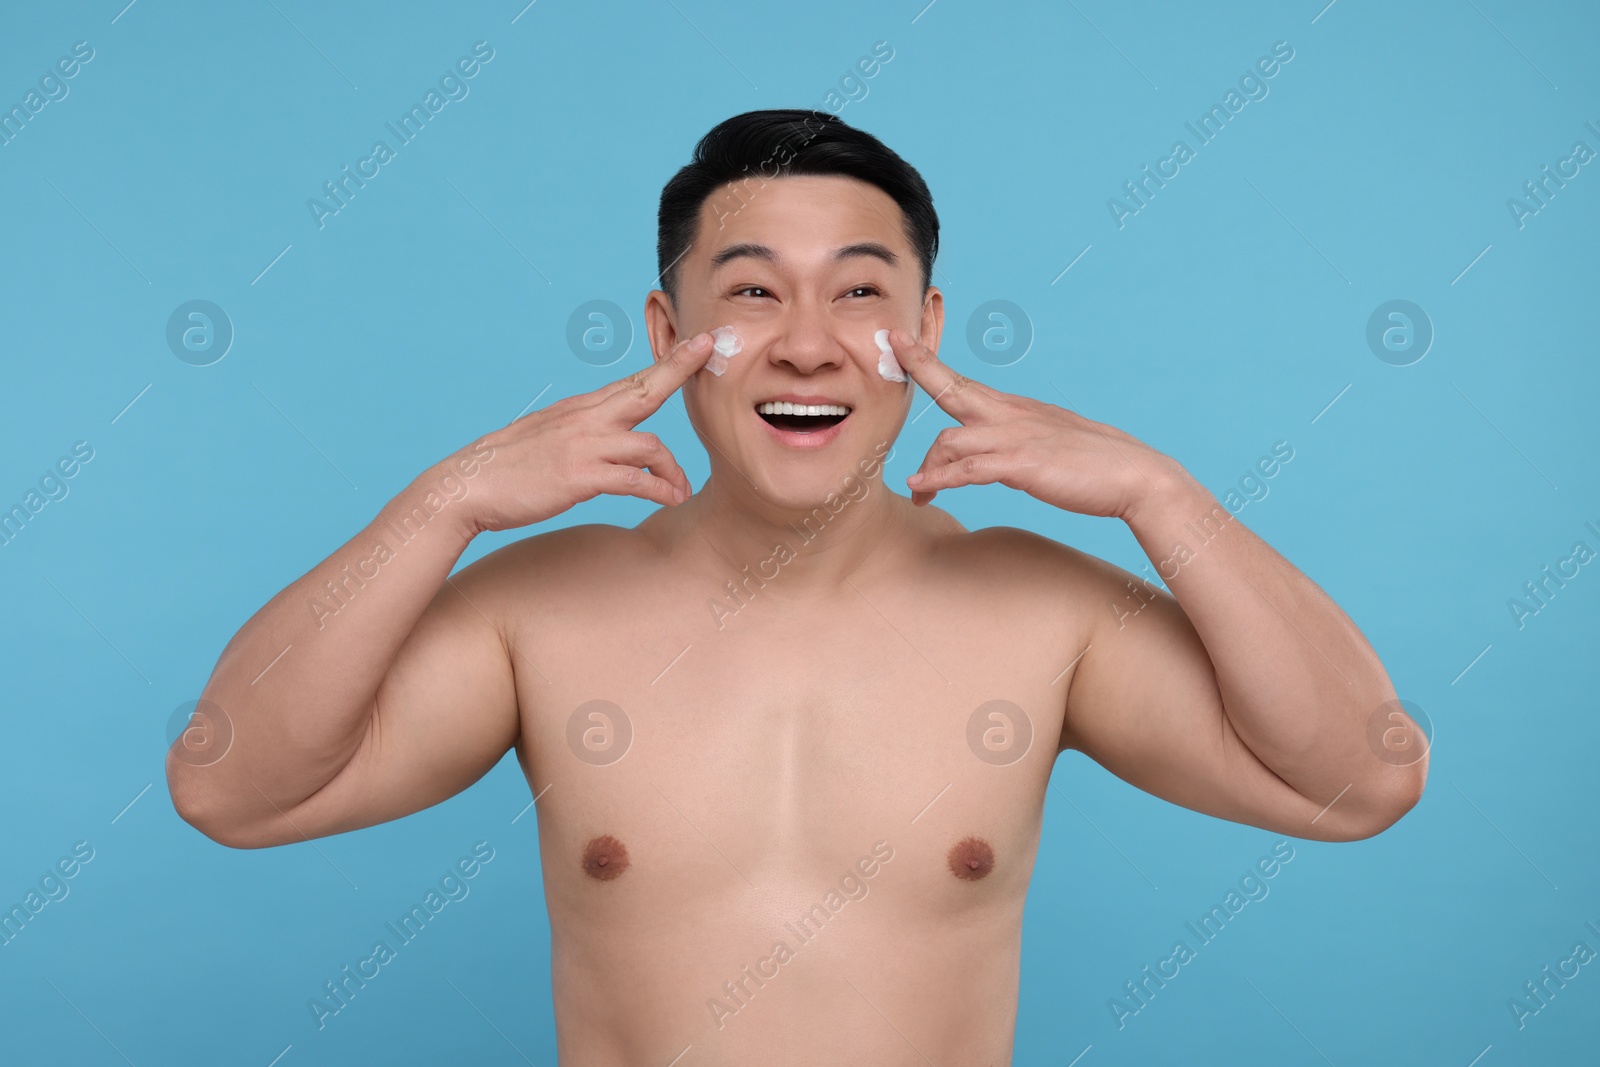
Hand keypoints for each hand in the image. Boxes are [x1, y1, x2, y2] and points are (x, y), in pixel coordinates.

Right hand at [446, 331, 714, 534]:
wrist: (466, 487)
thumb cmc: (506, 467)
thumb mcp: (546, 436)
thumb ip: (580, 431)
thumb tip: (604, 437)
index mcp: (579, 409)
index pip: (632, 381)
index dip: (668, 362)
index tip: (697, 343)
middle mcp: (584, 419)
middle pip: (644, 389)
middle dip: (679, 369)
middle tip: (710, 350)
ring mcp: (582, 445)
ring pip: (648, 444)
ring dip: (672, 469)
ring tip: (681, 488)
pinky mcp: (579, 476)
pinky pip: (633, 480)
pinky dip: (658, 489)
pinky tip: (672, 499)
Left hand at [891, 329, 1183, 518]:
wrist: (1137, 476)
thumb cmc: (1096, 464)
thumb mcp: (1050, 443)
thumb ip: (1018, 441)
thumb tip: (995, 454)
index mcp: (1017, 409)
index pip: (965, 381)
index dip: (931, 362)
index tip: (904, 342)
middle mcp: (1012, 416)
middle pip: (953, 386)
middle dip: (920, 366)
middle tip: (889, 347)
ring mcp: (1016, 438)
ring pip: (951, 439)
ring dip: (927, 465)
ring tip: (916, 489)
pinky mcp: (1022, 465)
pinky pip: (968, 470)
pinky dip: (940, 478)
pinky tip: (920, 488)